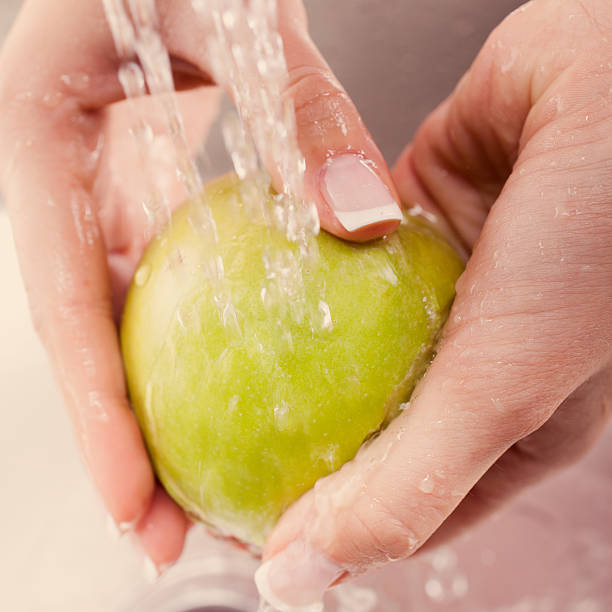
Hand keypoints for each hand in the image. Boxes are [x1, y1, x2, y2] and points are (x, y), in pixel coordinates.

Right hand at [0, 0, 401, 571]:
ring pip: (130, 315)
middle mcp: (65, 177)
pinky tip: (247, 375)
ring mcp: (104, 184)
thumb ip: (297, 111)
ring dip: (167, 395)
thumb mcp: (233, 12)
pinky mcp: (150, 182)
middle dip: (126, 437)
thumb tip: (367, 220)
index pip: (65, 307)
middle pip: (93, 337)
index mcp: (40, 141)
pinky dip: (205, 329)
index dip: (96, 416)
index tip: (137, 504)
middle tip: (172, 524)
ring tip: (209, 474)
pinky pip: (172, 271)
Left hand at [257, 1, 611, 607]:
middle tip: (205, 458)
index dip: (323, 526)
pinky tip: (236, 285)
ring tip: (199, 379)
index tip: (248, 528)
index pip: (398, 500)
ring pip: (337, 338)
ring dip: (278, 354)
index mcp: (507, 418)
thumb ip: (408, 484)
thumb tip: (307, 573)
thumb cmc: (593, 240)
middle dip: (285, 443)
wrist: (604, 90)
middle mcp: (468, 357)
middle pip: (357, 423)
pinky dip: (290, 267)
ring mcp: (434, 289)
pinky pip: (330, 256)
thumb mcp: (502, 388)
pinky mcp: (405, 222)